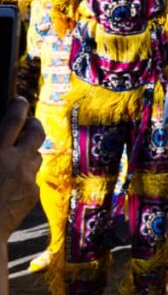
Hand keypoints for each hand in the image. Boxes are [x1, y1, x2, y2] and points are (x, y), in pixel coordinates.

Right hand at [0, 97, 43, 239]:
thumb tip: (0, 141)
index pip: (14, 120)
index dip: (18, 107)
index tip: (20, 100)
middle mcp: (18, 163)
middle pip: (37, 132)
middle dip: (33, 123)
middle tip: (28, 121)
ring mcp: (28, 179)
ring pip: (37, 154)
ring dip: (29, 150)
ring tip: (16, 152)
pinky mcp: (33, 194)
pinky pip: (32, 176)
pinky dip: (24, 174)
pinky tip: (11, 182)